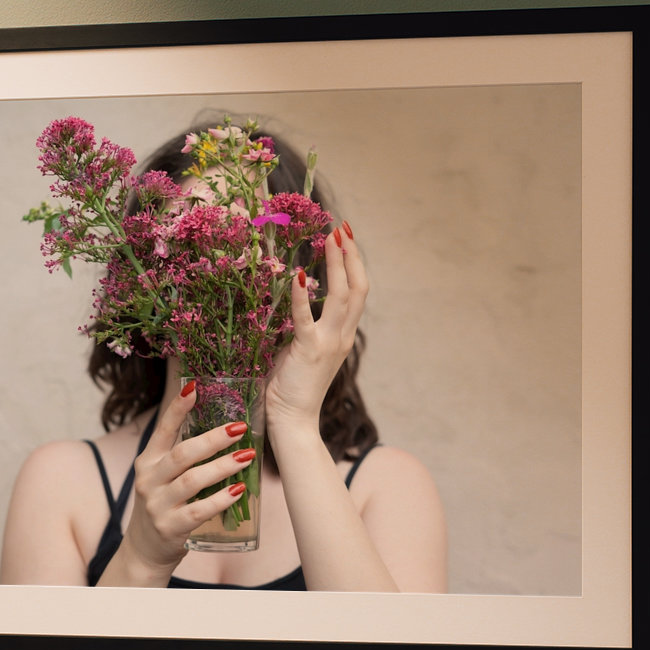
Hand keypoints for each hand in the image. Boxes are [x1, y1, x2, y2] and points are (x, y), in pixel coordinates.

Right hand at [119, 381, 255, 578]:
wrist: (144, 550)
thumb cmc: (163, 504)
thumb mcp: (162, 476)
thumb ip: (183, 455)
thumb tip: (222, 428)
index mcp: (148, 460)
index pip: (163, 429)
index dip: (177, 408)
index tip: (194, 387)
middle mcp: (149, 479)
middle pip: (183, 453)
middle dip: (213, 439)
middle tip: (240, 428)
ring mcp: (157, 505)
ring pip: (192, 480)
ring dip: (222, 467)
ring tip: (247, 457)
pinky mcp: (169, 527)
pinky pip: (198, 511)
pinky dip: (220, 499)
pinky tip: (238, 490)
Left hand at [266, 223, 367, 430]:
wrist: (293, 421)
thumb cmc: (291, 386)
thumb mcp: (302, 349)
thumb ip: (304, 326)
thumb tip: (294, 300)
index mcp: (342, 335)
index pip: (357, 292)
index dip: (354, 263)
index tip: (346, 238)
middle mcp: (342, 336)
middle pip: (358, 288)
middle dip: (351, 255)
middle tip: (342, 228)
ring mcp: (328, 343)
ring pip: (342, 296)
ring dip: (336, 264)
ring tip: (330, 239)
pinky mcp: (308, 351)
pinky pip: (305, 319)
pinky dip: (301, 296)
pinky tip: (295, 276)